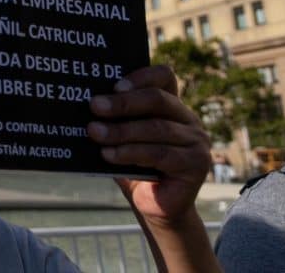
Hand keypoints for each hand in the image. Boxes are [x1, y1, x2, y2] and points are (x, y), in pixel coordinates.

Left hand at [86, 65, 211, 225]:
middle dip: (123, 103)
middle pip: (158, 99)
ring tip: (95, 132)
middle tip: (95, 106)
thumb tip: (87, 104)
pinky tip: (108, 155)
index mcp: (171, 105)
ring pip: (156, 128)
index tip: (113, 85)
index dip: (141, 76)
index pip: (164, 76)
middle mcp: (188, 119)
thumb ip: (113, 120)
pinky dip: (130, 153)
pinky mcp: (197, 164)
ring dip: (121, 130)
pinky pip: (160, 154)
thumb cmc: (131, 166)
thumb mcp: (121, 138)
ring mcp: (196, 141)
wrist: (152, 206)